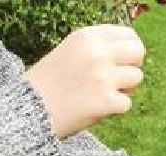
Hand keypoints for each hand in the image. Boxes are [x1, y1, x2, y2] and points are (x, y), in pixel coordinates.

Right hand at [24, 25, 145, 138]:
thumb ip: (98, 48)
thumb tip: (132, 52)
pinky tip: (96, 108)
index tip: (123, 62)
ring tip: (102, 94)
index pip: (128, 34)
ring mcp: (103, 77)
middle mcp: (96, 53)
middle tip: (120, 79)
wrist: (28, 110)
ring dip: (124, 89)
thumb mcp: (70, 52)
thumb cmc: (49, 84)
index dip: (129, 50)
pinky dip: (114, 109)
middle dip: (132, 66)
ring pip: (136, 78)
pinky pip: (127, 103)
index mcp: (87, 37)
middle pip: (138, 52)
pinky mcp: (106, 101)